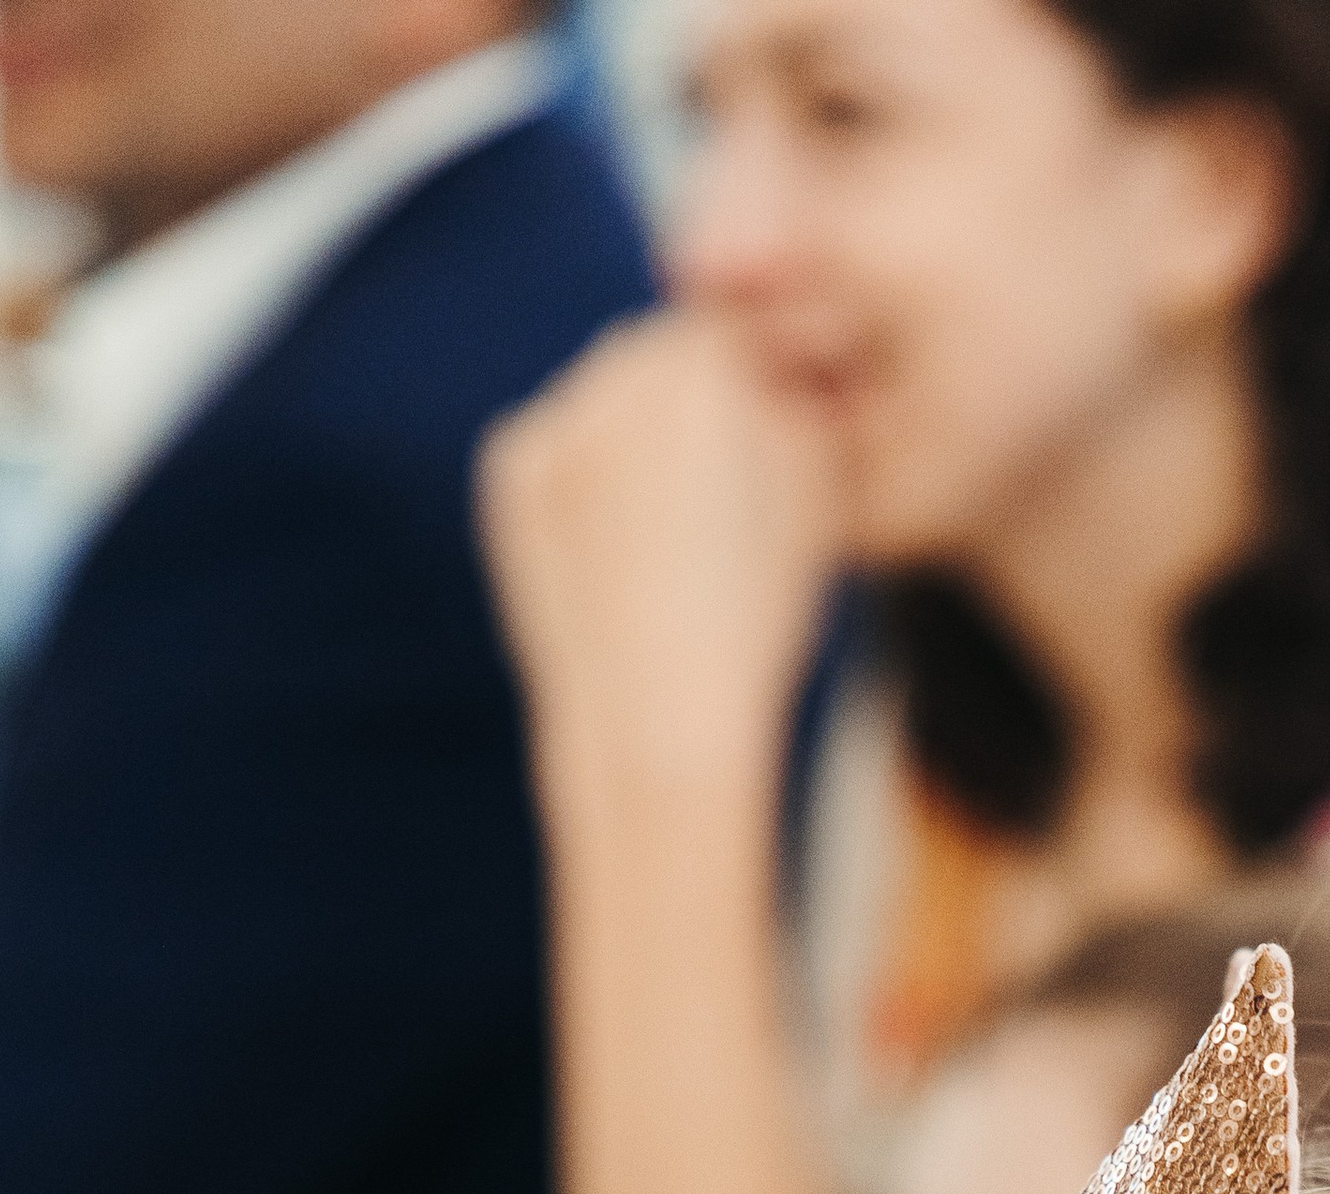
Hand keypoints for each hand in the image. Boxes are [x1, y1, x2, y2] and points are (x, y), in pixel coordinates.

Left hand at [478, 304, 839, 800]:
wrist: (657, 724)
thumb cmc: (759, 617)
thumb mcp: (818, 499)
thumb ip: (800, 401)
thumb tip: (780, 365)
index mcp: (707, 365)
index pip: (736, 332)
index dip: (759, 389)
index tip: (766, 461)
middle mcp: (620, 369)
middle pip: (665, 355)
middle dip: (691, 409)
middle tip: (713, 506)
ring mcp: (556, 415)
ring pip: (606, 396)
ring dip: (636, 442)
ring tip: (667, 539)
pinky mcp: (511, 465)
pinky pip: (558, 445)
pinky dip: (585, 485)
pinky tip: (617, 555)